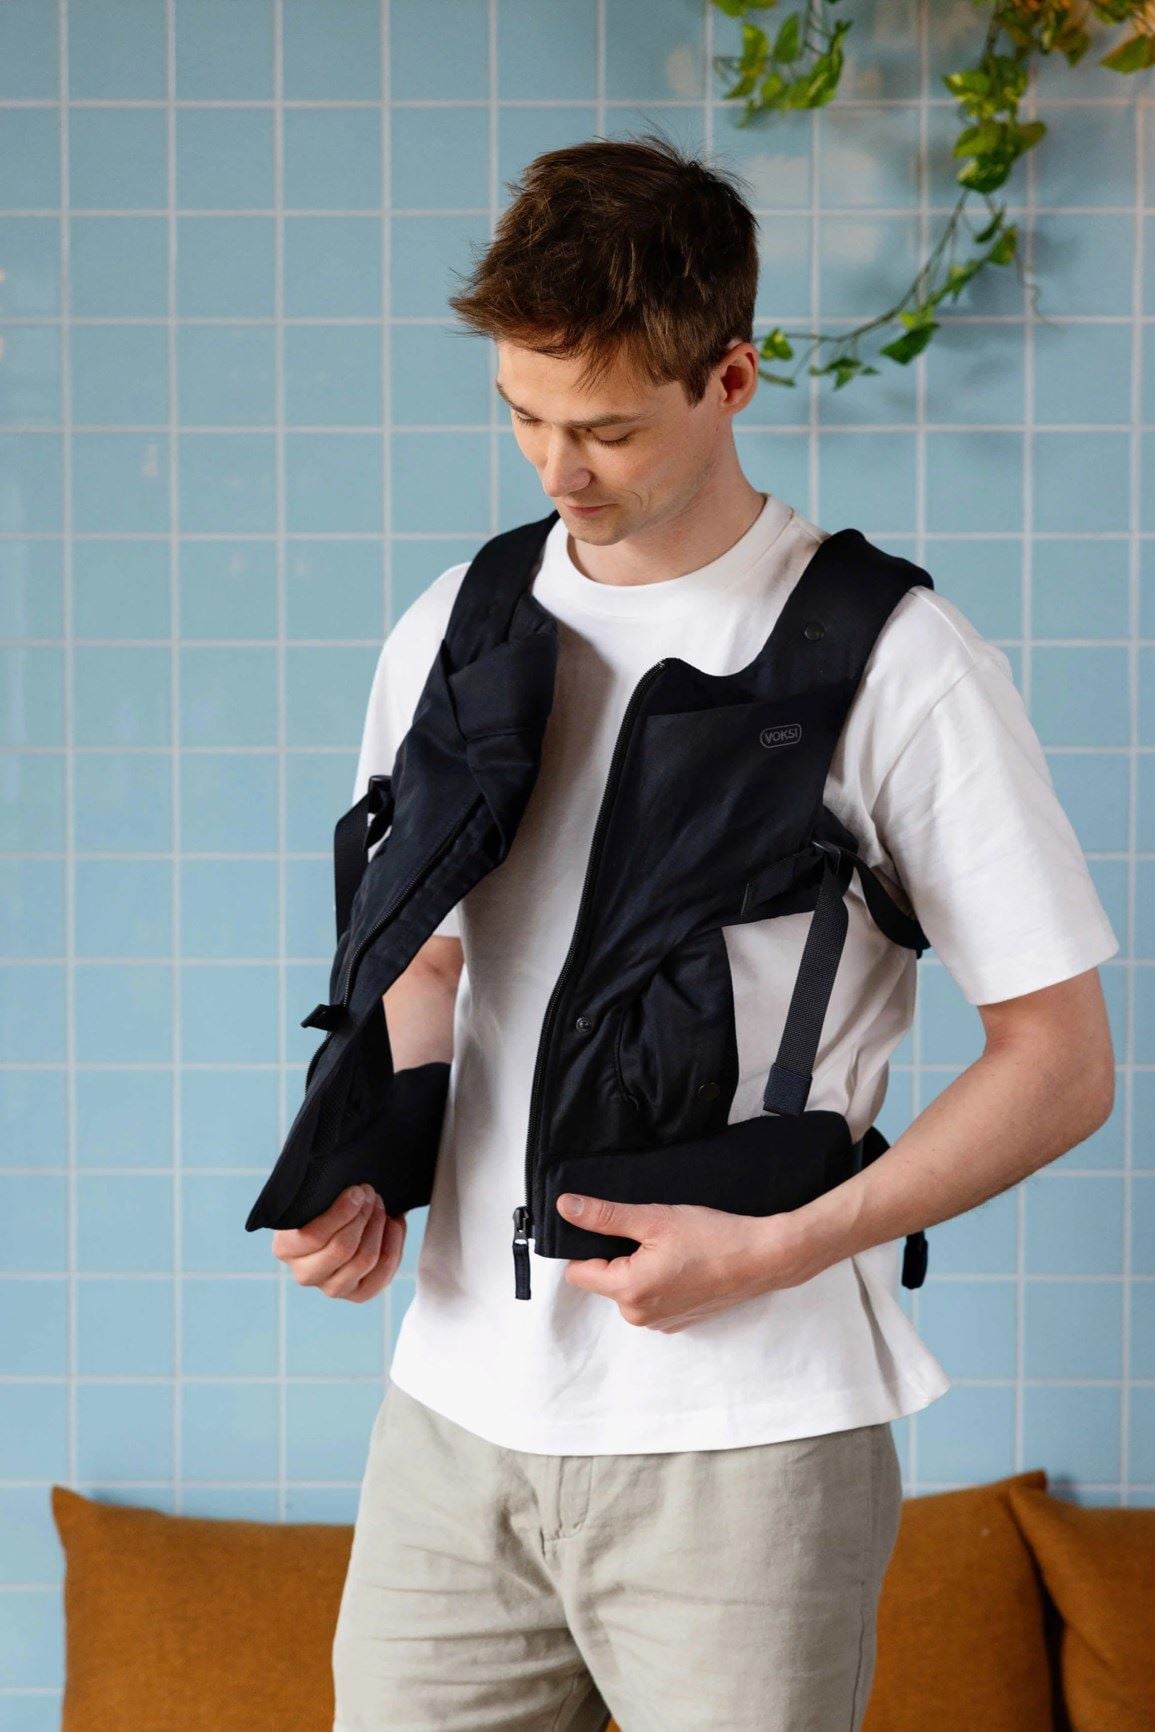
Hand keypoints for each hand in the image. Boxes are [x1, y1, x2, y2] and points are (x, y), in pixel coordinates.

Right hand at [272, 1185, 404, 1301]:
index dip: (342, 1212)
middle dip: (363, 1216)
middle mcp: (305, 1274)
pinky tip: (393, 1225)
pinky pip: (382, 1275)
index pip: (313, 1236)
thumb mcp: (316, 1195)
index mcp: (286, 1248)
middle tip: (371, 1194)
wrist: (341, 1216)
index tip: (358, 1190)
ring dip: (378, 1227)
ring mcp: (331, 1288)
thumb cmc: (326, 1202)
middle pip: (342, 1249)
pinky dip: (393, 1246)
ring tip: (381, 1206)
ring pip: (364, 1259)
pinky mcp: (357, 1294)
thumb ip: (323, 1190)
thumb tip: (352, 1189)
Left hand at [555, 1192, 813, 1331]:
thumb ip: (605, 1216)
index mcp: (628, 1291)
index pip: (578, 1272)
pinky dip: (658, 1282)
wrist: (762, 1258)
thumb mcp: (654, 1218)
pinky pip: (650, 1300)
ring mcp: (659, 1323)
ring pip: (627, 1289)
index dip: (589, 1247)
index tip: (614, 1229)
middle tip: (651, 1235)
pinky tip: (682, 1264)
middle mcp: (638, 1315)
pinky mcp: (677, 1322)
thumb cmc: (713, 1236)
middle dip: (617, 1257)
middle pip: (603, 1281)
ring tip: (670, 1249)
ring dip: (638, 1269)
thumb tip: (565, 1207)